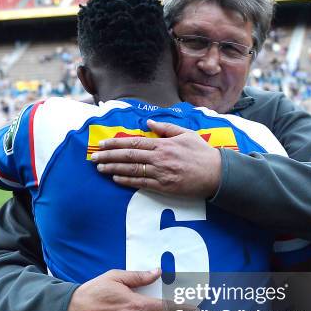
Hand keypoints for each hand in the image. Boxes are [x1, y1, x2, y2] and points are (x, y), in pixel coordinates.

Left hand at [91, 119, 221, 197]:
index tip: (103, 145)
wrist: (217, 173)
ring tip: (100, 168)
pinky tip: (116, 179)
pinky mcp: (164, 186)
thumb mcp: (186, 134)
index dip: (116, 144)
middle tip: (94, 157)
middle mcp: (159, 157)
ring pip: (131, 170)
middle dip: (108, 156)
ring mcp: (161, 173)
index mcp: (163, 144)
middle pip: (128, 156)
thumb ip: (165, 128)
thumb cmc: (202, 153)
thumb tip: (148, 124)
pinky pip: (141, 183)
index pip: (134, 143)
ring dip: (113, 169)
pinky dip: (127, 181)